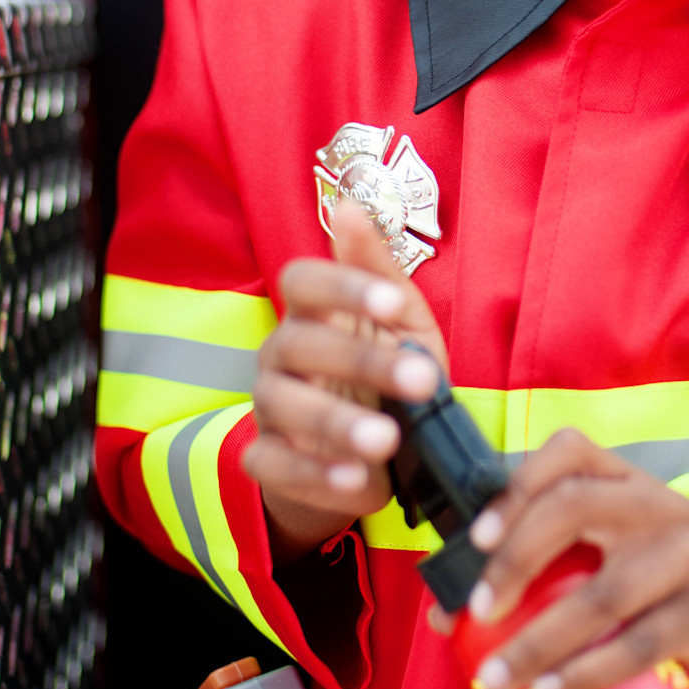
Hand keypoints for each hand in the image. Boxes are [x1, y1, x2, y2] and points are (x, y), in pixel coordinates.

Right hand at [244, 200, 447, 562]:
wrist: (371, 460)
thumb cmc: (386, 380)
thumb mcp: (400, 325)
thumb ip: (379, 271)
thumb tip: (348, 207)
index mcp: (312, 313)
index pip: (302, 281)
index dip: (343, 286)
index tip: (393, 302)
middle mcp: (281, 354)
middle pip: (299, 344)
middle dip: (361, 362)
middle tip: (421, 382)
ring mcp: (268, 407)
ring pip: (285, 407)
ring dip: (337, 425)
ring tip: (386, 441)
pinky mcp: (266, 461)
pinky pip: (276, 466)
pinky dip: (317, 477)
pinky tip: (360, 482)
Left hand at [443, 429, 688, 688]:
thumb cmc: (664, 564)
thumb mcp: (618, 536)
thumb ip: (547, 558)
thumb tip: (450, 611)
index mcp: (625, 478)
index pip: (568, 453)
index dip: (517, 486)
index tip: (478, 535)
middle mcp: (655, 505)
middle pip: (574, 509)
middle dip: (515, 560)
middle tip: (480, 608)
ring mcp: (684, 557)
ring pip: (601, 594)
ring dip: (538, 640)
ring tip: (499, 674)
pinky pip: (636, 647)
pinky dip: (586, 673)